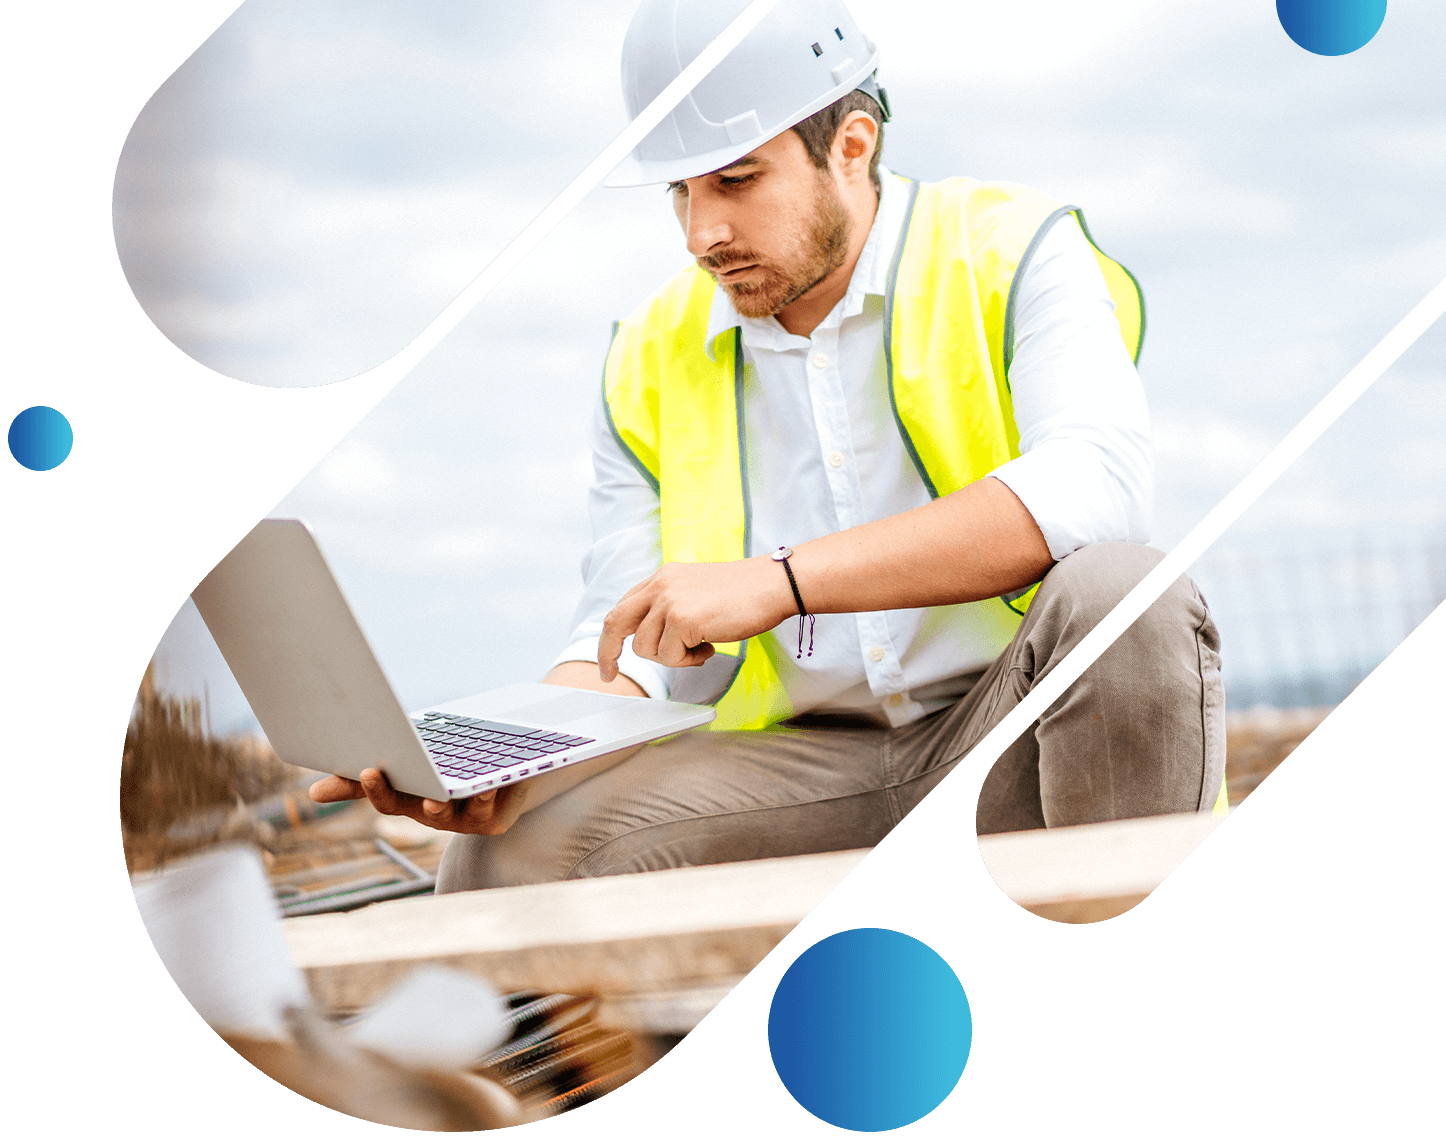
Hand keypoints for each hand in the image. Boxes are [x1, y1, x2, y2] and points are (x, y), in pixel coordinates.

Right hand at [308, 768, 530, 835]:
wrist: (503, 777)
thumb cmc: (447, 771)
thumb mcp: (411, 766)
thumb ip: (369, 781)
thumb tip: (313, 794)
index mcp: (410, 801)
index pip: (385, 798)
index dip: (372, 787)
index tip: (366, 768)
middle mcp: (432, 814)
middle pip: (408, 808)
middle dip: (394, 794)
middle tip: (379, 775)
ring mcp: (463, 820)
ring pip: (448, 816)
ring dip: (441, 805)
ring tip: (437, 793)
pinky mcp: (492, 821)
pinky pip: (488, 813)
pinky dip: (486, 798)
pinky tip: (486, 784)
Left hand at [598, 557, 795, 682]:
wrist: (771, 585)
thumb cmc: (743, 593)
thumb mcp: (695, 591)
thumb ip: (670, 606)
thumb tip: (651, 636)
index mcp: (661, 578)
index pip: (622, 607)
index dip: (611, 635)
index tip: (608, 658)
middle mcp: (659, 586)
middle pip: (615, 623)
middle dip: (608, 654)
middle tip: (609, 676)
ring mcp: (669, 602)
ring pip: (646, 648)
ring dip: (672, 657)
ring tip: (700, 647)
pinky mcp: (682, 620)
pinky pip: (670, 657)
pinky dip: (689, 661)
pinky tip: (710, 647)